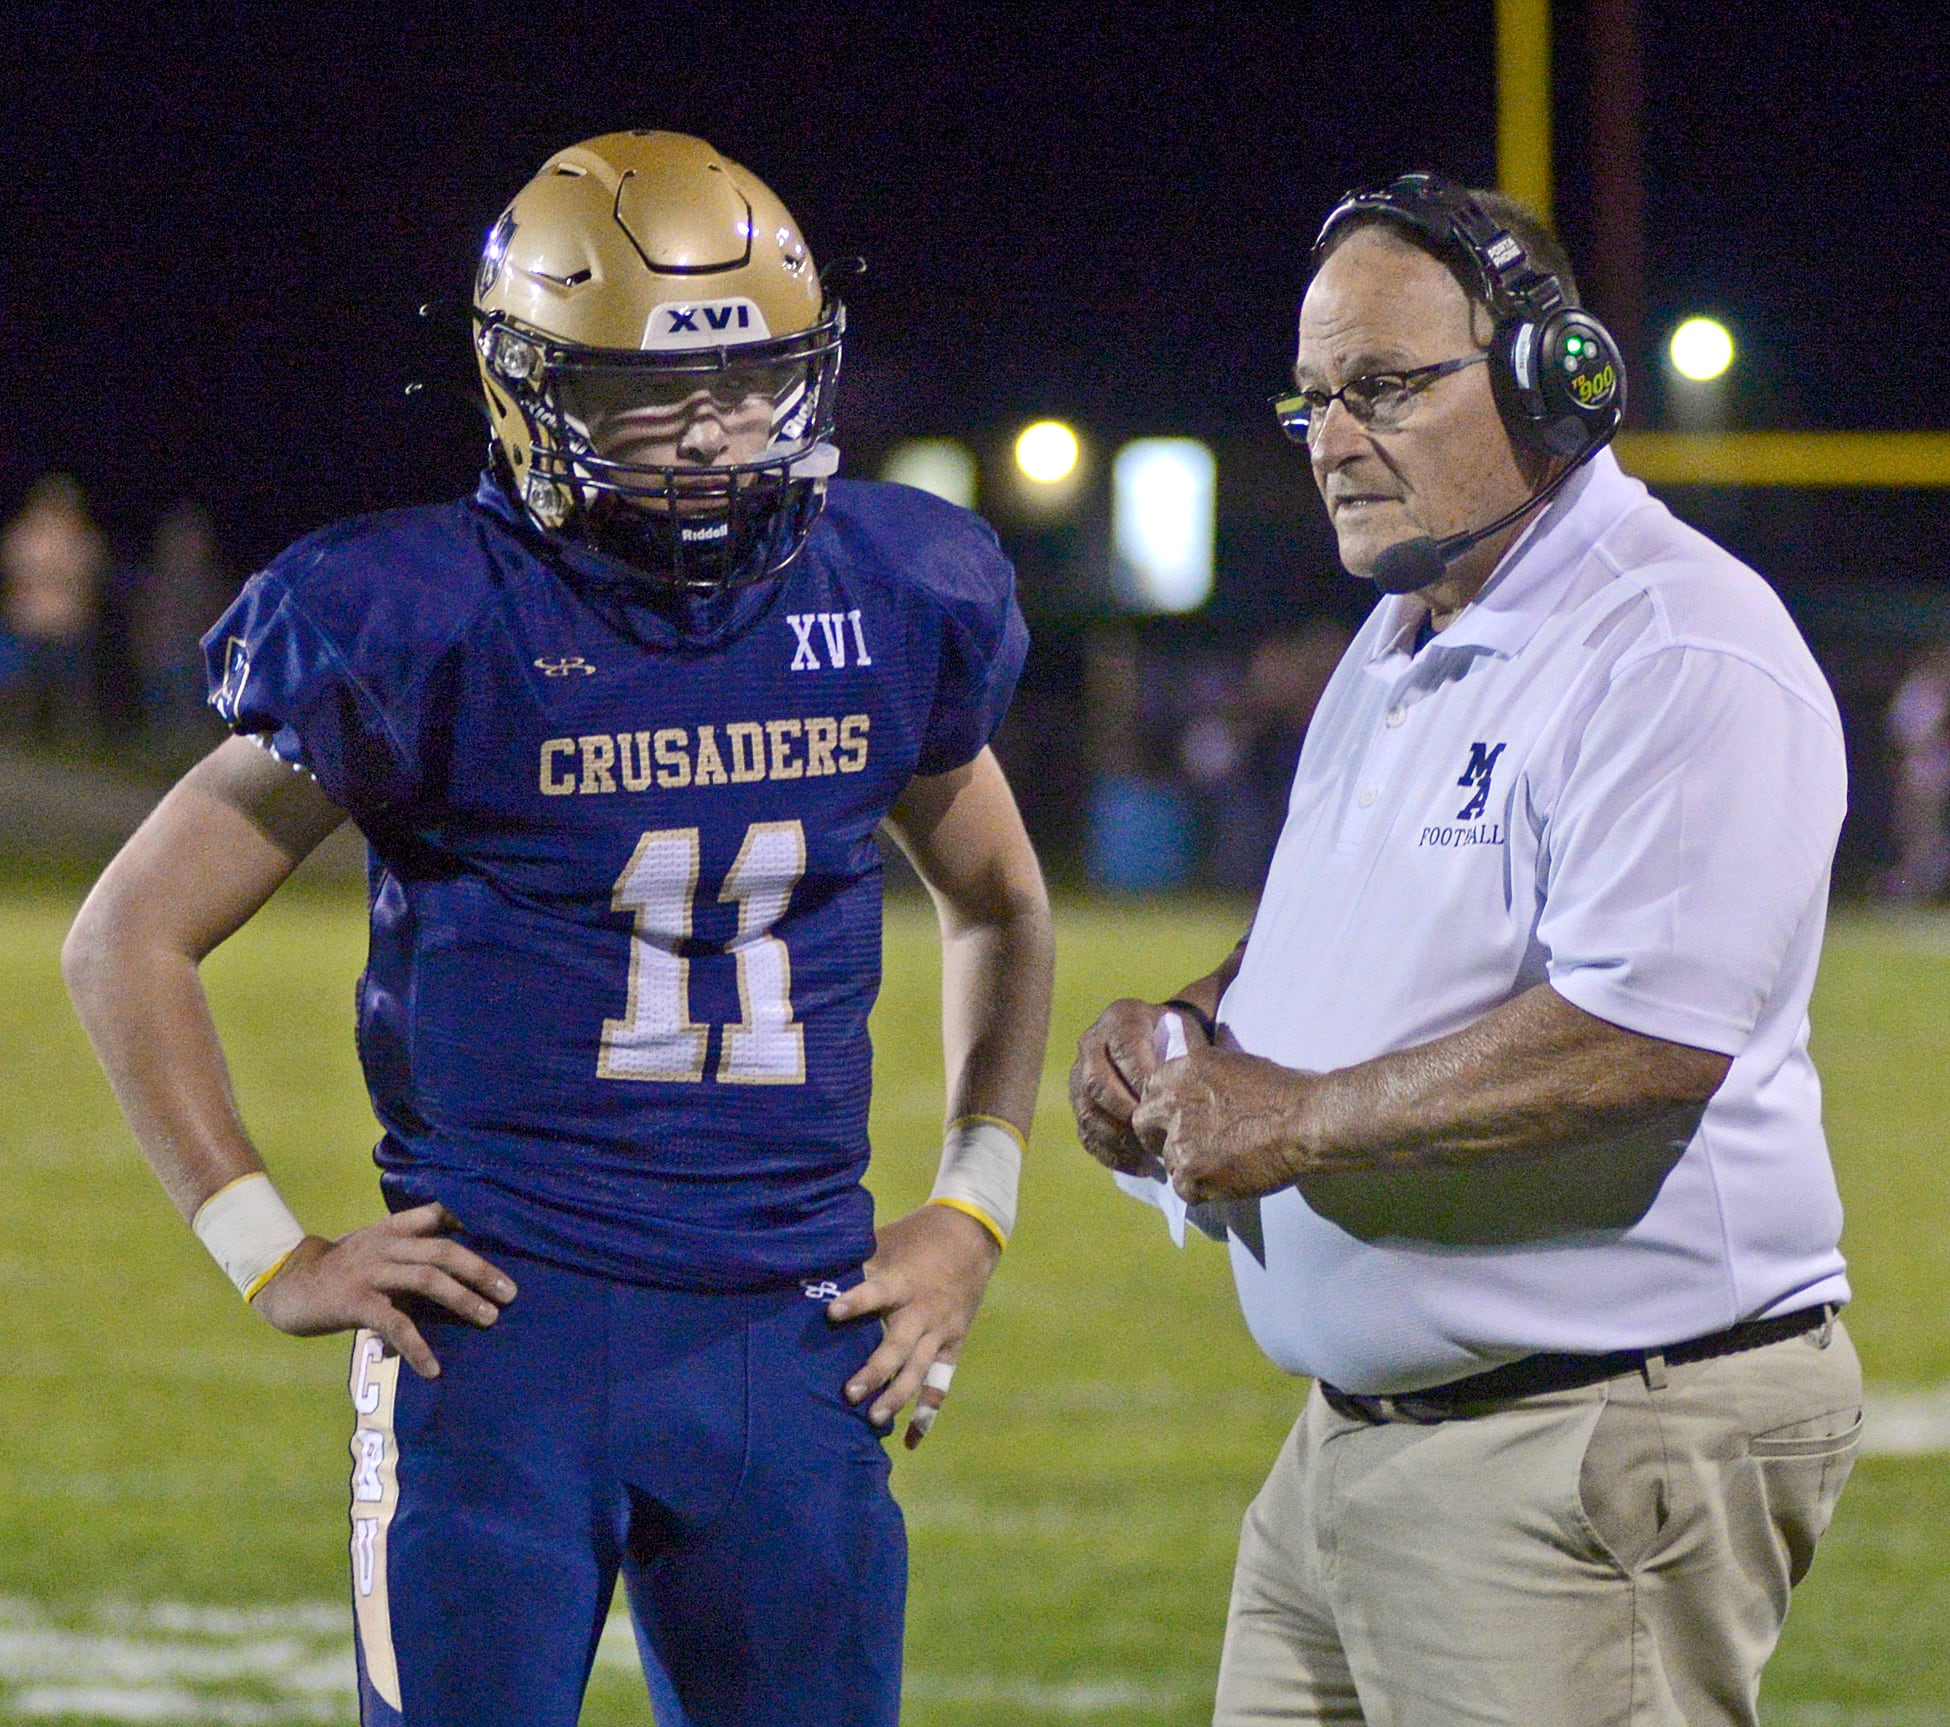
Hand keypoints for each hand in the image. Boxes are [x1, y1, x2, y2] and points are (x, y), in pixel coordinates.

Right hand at [251, 1202, 516, 1379]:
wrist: (285, 1284)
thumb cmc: (337, 1271)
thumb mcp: (373, 1249)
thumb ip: (407, 1255)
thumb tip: (453, 1275)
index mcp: (391, 1229)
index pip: (435, 1213)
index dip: (468, 1219)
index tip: (501, 1232)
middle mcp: (386, 1245)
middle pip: (443, 1250)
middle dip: (481, 1270)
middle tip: (510, 1292)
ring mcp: (371, 1271)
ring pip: (427, 1279)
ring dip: (463, 1300)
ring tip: (490, 1318)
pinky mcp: (355, 1301)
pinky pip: (395, 1323)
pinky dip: (417, 1347)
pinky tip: (432, 1367)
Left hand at [826, 1202, 1000, 1447]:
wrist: (972, 1236)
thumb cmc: (915, 1238)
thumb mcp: (884, 1241)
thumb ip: (852, 1261)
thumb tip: (803, 1271)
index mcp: (903, 1281)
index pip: (877, 1291)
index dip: (855, 1301)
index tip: (830, 1313)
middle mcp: (923, 1310)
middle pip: (899, 1346)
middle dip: (875, 1370)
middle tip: (849, 1393)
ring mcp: (940, 1331)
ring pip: (919, 1370)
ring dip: (897, 1396)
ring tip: (873, 1419)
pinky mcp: (952, 1345)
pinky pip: (941, 1383)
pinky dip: (928, 1412)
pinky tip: (911, 1439)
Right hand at [1070, 997, 1198, 1175]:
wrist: (1162, 1041)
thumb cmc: (1180, 1041)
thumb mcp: (1188, 1038)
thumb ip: (1186, 1060)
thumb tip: (1186, 1097)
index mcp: (1121, 1018)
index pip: (1125, 1051)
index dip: (1143, 1081)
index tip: (1169, 1106)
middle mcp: (1091, 1042)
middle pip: (1097, 1083)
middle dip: (1127, 1114)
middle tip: (1156, 1135)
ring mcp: (1079, 1072)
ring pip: (1087, 1111)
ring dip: (1119, 1139)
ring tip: (1150, 1157)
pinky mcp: (1079, 1102)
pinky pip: (1086, 1132)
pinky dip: (1112, 1154)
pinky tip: (1142, 1166)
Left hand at [1132, 1046, 1315, 1203]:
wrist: (1302, 1121)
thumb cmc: (1279, 1089)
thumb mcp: (1230, 1064)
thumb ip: (1200, 1071)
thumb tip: (1190, 1065)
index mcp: (1180, 1073)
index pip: (1150, 1091)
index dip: (1163, 1107)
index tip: (1178, 1116)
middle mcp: (1170, 1104)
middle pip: (1143, 1124)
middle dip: (1158, 1135)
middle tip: (1186, 1145)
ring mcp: (1179, 1142)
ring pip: (1168, 1160)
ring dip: (1188, 1165)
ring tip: (1221, 1164)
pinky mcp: (1191, 1175)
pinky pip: (1184, 1190)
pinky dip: (1203, 1190)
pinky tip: (1227, 1180)